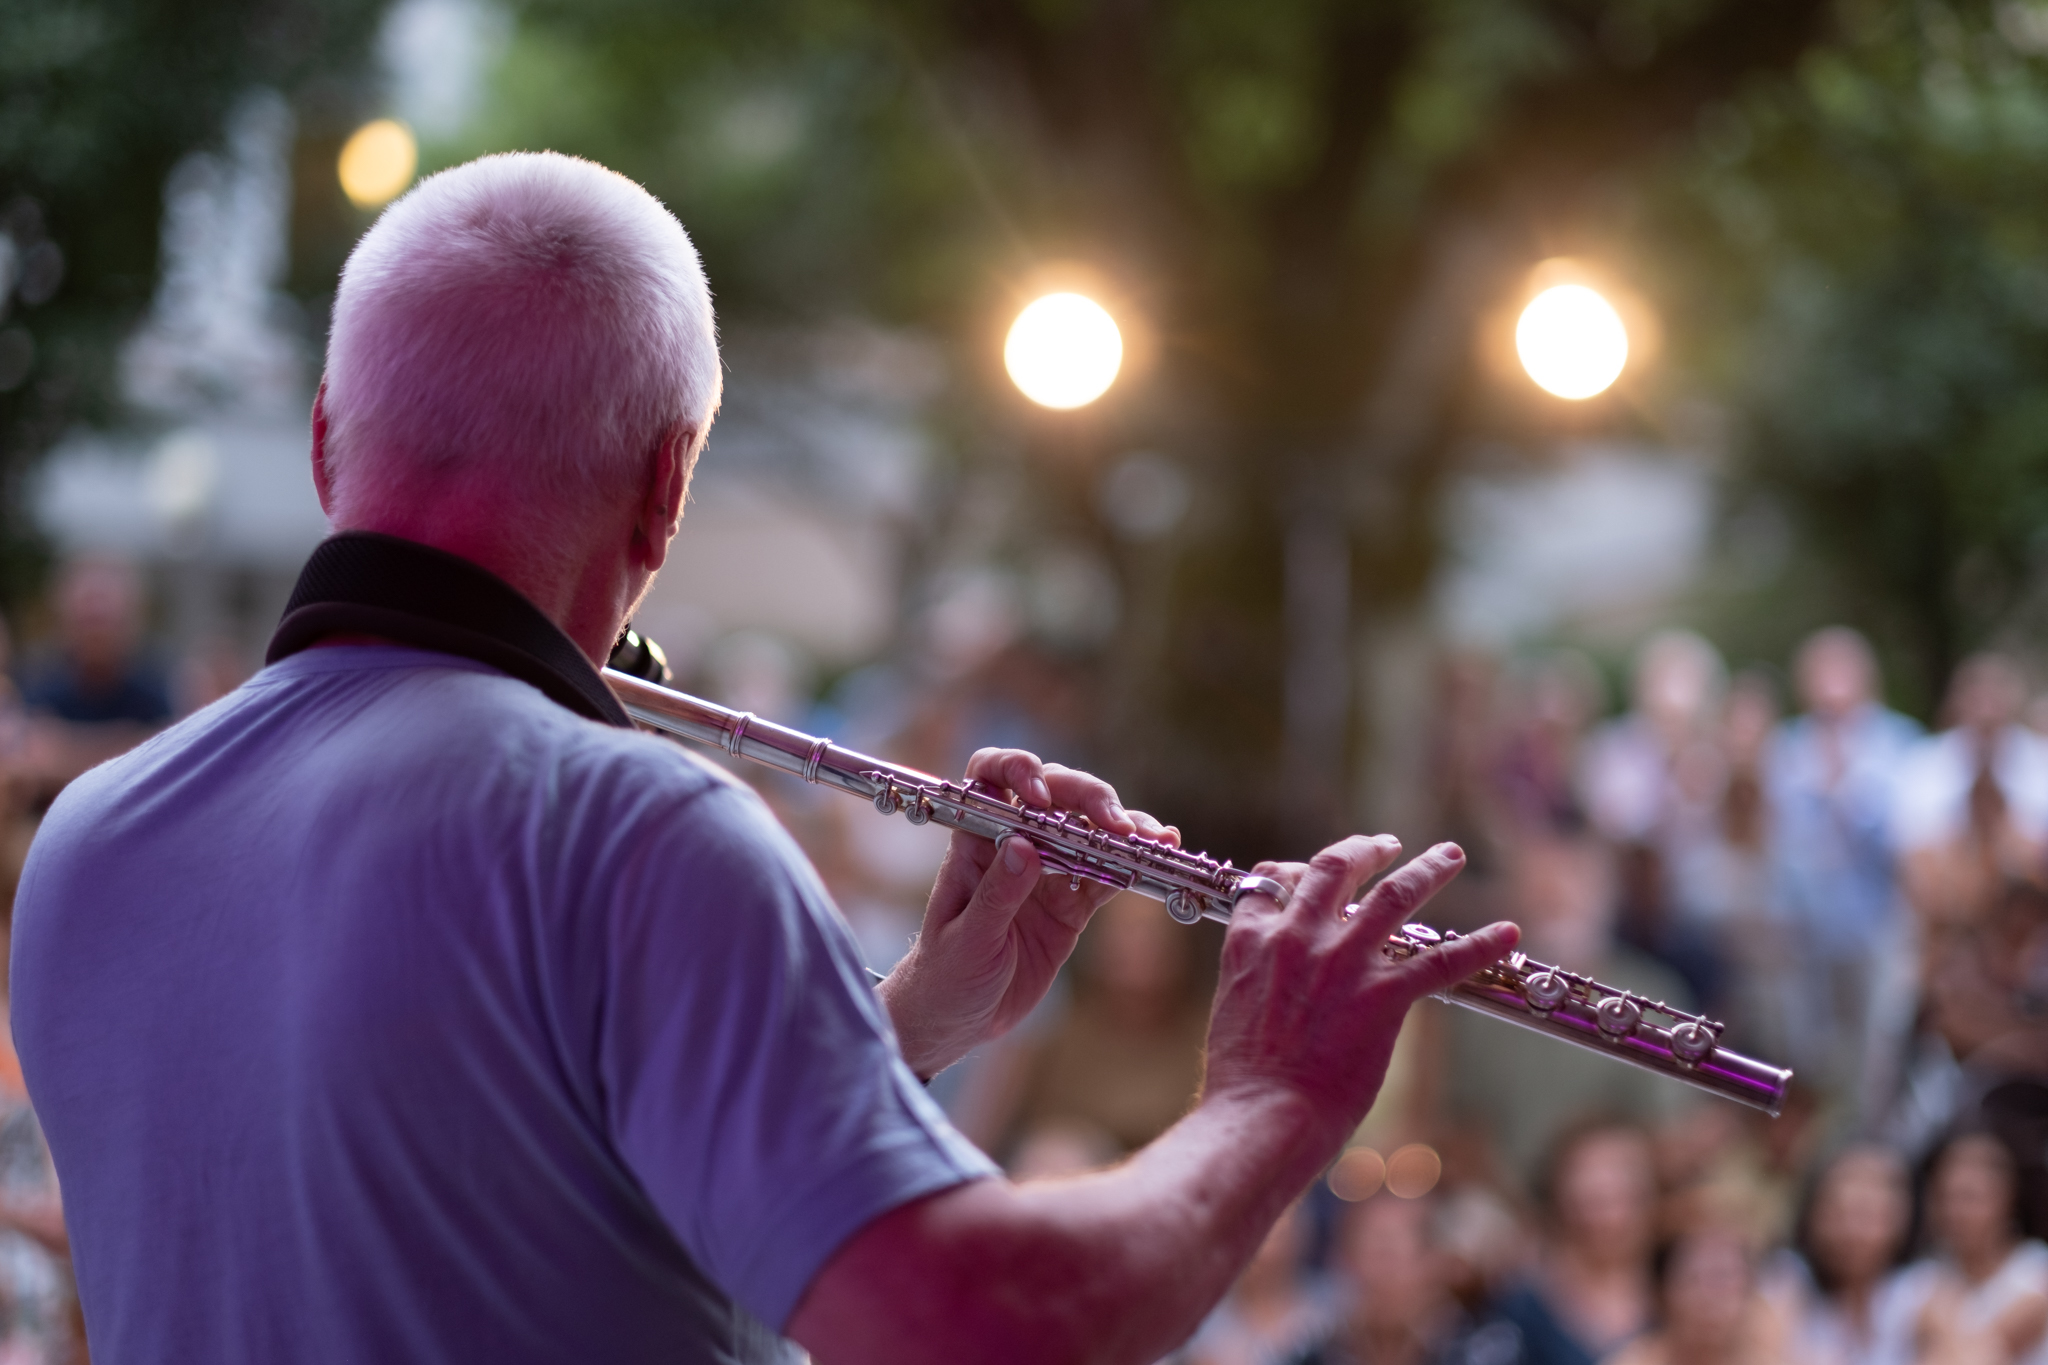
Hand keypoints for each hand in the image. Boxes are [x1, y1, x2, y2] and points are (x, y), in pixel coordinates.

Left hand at [879, 748, 1175, 1077]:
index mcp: (975, 843)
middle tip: (1119, 825)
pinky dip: (1129, 868)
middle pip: (1056, 796)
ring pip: (1089, 832)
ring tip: (1155, 838)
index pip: (992, 778)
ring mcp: (1047, 873)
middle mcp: (1014, 846)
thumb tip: (1023, 845)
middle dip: (1090, 799)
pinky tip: (1153, 861)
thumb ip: (997, 894)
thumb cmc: (946, 975)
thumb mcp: (968, 939)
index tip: (1042, 796)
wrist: (958, 1020)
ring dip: (1123, 830)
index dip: (1017, 769)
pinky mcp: (1071, 905)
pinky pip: (1104, 877)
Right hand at [1202, 835, 1517, 1147]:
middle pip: (1335, 868)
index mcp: (1253, 942)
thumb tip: (1279, 990)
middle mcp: (1297, 938)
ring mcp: (1343, 963)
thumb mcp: (1234, 1011)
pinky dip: (1480, 943)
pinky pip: (1442, 960)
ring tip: (1449, 854)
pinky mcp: (1383, 997)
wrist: (1261, 1117)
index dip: (1294, 871)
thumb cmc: (1243, 1084)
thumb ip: (1258, 983)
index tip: (1309, 872)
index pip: (1271, 882)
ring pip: (1394, 895)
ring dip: (1428, 869)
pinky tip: (1507, 932)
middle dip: (1365, 850)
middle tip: (1387, 845)